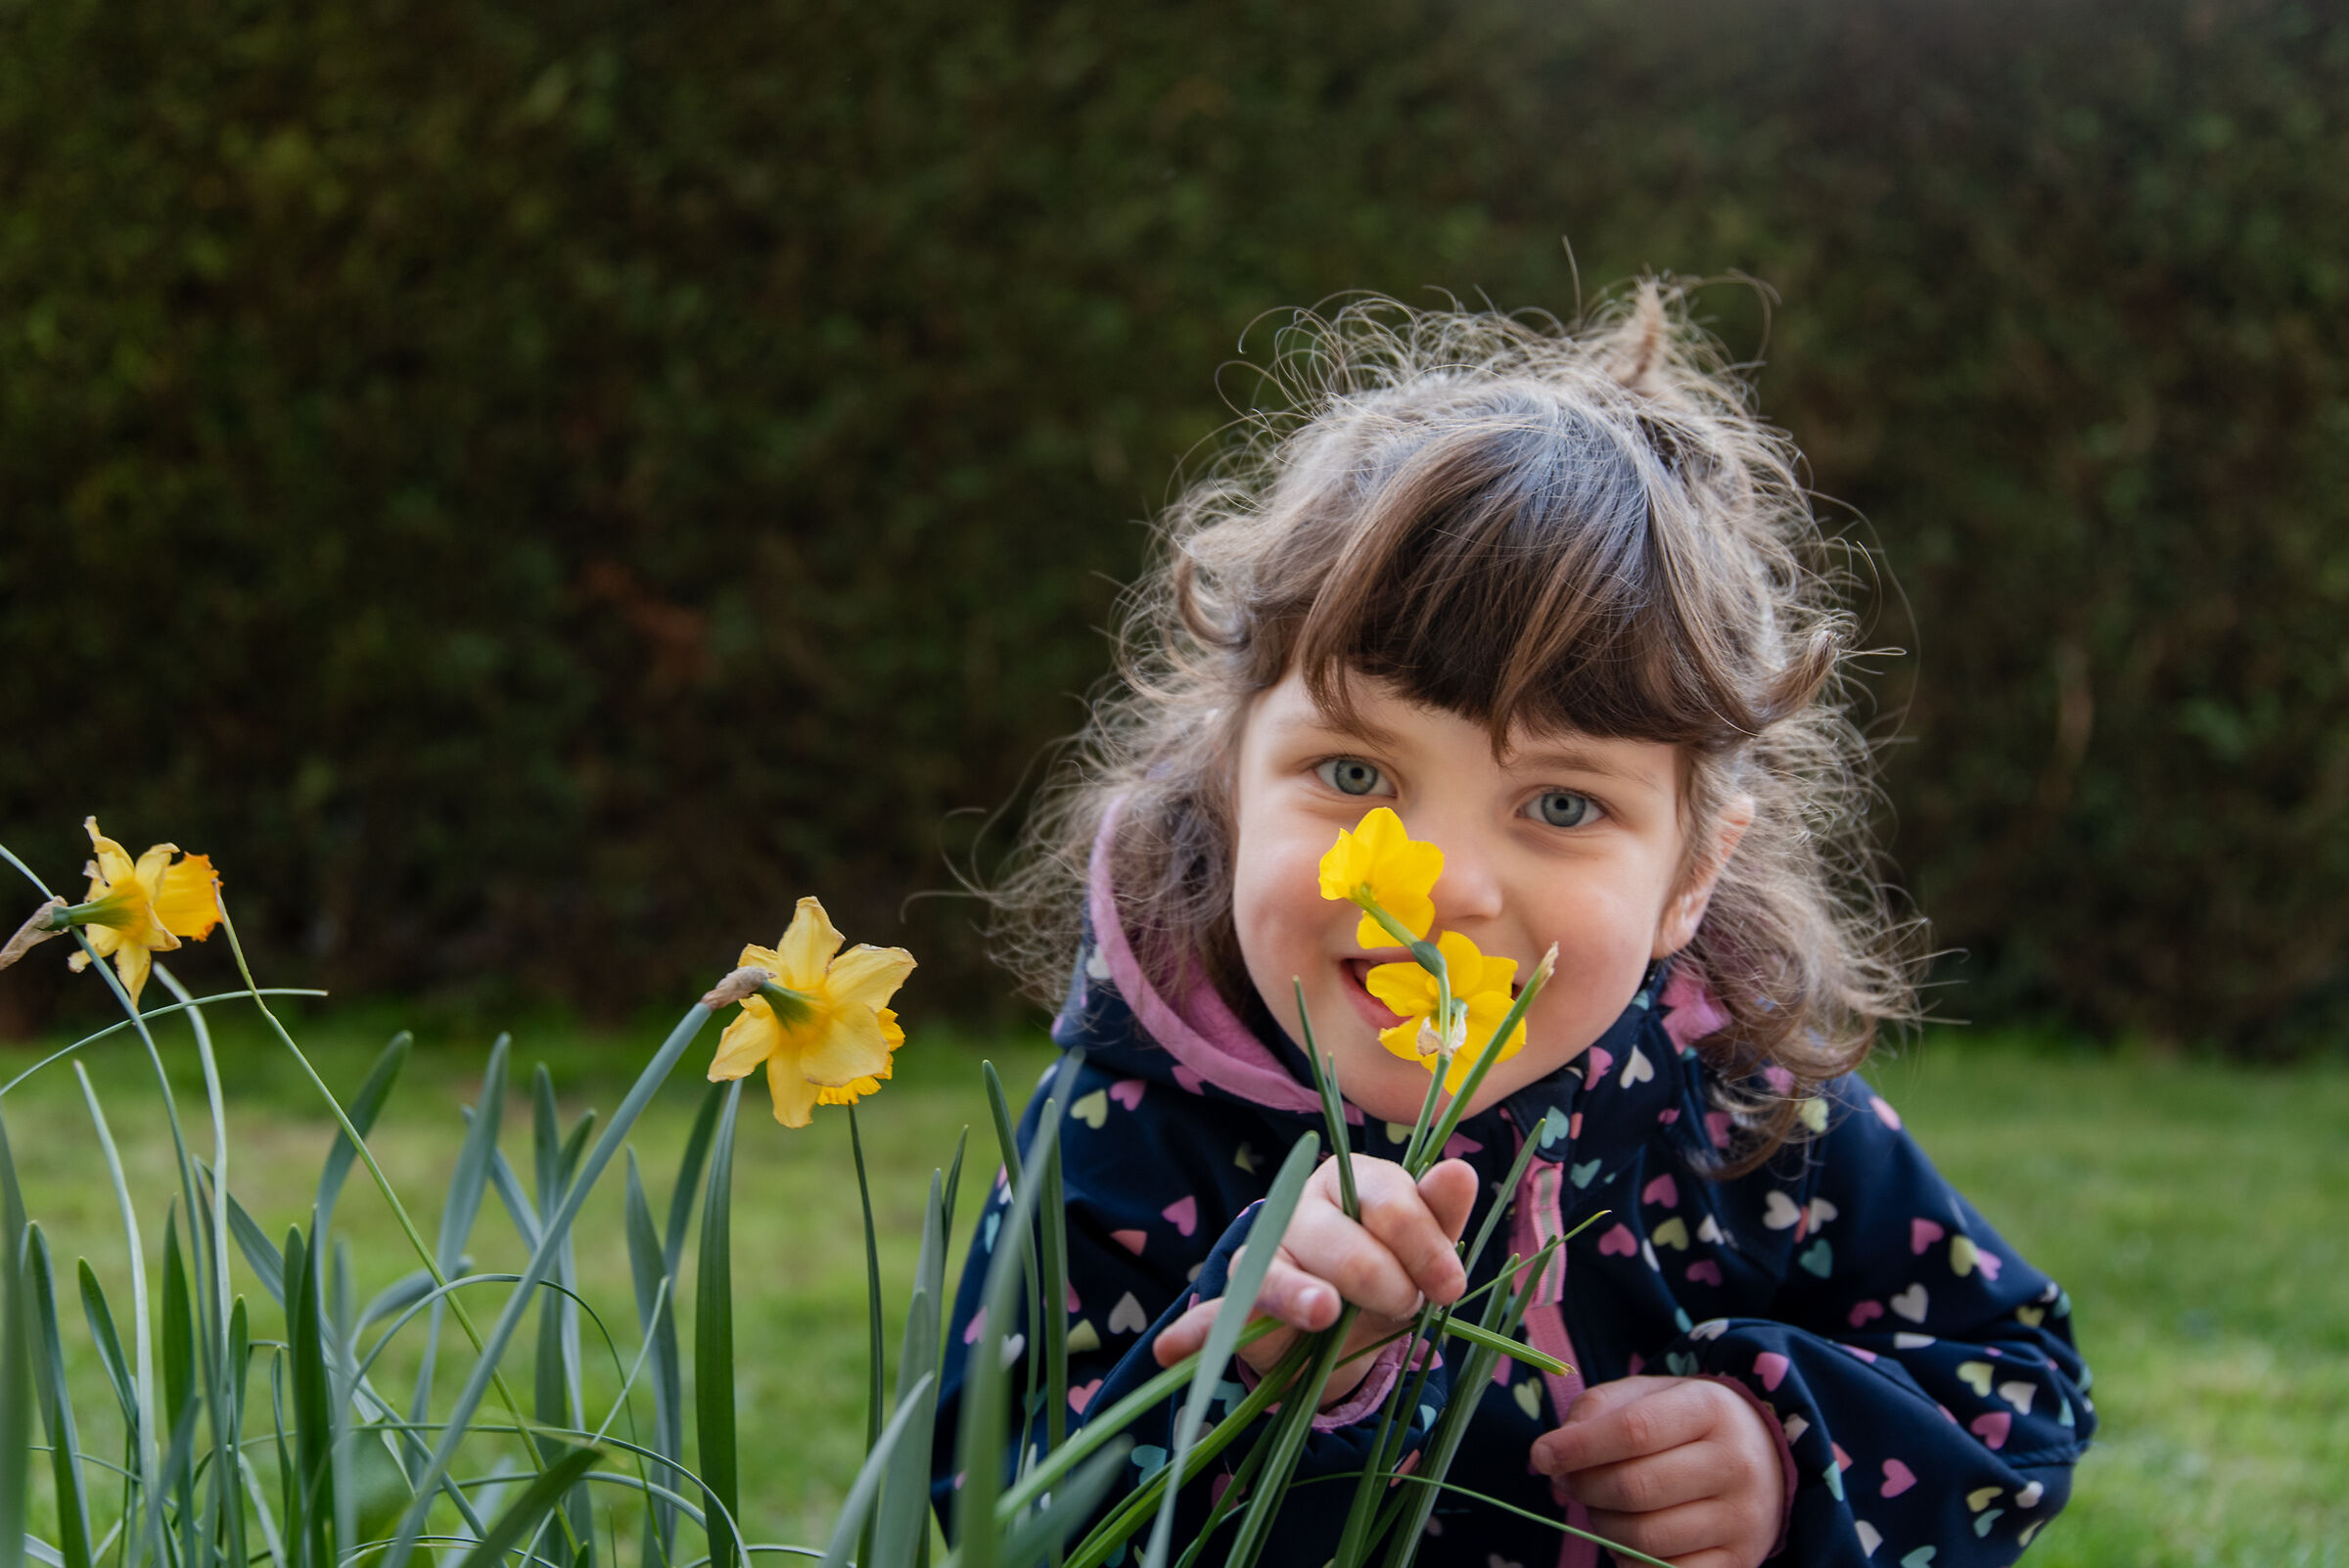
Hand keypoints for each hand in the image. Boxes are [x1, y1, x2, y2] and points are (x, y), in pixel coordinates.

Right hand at [1153, 1155, 1476, 1408]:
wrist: (1347, 1321)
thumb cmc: (1390, 1268)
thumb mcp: (1423, 1247)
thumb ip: (1439, 1212)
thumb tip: (1461, 1171)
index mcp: (1348, 1181)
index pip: (1386, 1201)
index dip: (1423, 1245)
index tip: (1449, 1287)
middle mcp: (1298, 1210)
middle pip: (1340, 1243)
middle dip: (1382, 1281)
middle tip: (1405, 1306)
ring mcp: (1263, 1258)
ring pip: (1278, 1275)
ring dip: (1297, 1296)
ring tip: (1324, 1313)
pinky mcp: (1239, 1308)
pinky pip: (1213, 1318)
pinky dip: (1192, 1333)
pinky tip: (1171, 1351)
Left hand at [1531, 1375, 1785, 1567]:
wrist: (1765, 1458)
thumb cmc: (1685, 1423)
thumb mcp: (1646, 1395)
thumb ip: (1595, 1410)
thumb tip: (1553, 1456)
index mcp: (1710, 1409)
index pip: (1635, 1431)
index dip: (1579, 1447)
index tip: (1541, 1456)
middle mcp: (1735, 1464)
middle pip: (1635, 1488)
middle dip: (1585, 1489)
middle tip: (1568, 1482)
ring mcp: (1742, 1519)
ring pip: (1645, 1538)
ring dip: (1603, 1527)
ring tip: (1600, 1509)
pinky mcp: (1739, 1562)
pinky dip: (1629, 1561)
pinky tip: (1626, 1538)